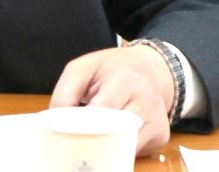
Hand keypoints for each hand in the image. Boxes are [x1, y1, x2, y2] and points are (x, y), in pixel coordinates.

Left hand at [49, 45, 173, 155]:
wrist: (149, 68)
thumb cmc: (111, 69)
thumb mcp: (83, 68)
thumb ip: (65, 91)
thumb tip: (56, 120)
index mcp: (125, 79)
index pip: (103, 110)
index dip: (84, 124)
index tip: (67, 131)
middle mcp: (146, 100)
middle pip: (116, 132)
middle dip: (93, 139)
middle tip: (75, 142)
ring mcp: (157, 119)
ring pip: (126, 146)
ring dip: (107, 146)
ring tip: (92, 140)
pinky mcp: (162, 134)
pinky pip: (136, 150)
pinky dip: (121, 148)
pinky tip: (114, 137)